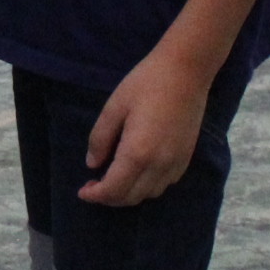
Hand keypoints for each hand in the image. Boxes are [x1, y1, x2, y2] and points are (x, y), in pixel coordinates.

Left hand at [81, 41, 220, 204]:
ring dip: (129, 194)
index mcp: (137, 153)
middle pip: (131, 197)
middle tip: (94, 186)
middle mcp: (158, 165)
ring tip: (114, 180)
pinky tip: (138, 172)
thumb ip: (100, 139)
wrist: (186, 71)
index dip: (95, 195)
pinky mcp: (186, 158)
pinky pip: (164, 184)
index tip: (83, 191)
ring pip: (149, 194)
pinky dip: (147, 186)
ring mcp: (175, 163)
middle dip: (110, 198)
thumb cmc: (145, 84)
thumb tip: (92, 164)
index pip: (113, 190)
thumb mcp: (114, 107)